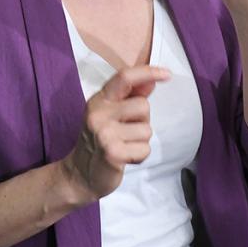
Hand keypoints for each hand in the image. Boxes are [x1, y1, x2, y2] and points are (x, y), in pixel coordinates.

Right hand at [60, 66, 168, 201]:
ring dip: (141, 141)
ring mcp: (104, 133)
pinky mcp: (112, 153)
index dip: (148, 72)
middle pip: (143, 105)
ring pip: (146, 130)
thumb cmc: (100, 140)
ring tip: (124, 145)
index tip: (167, 74)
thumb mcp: (111, 114)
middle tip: (126, 131)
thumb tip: (151, 81)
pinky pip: (145, 149)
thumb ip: (131, 96)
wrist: (80, 174)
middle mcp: (98, 113)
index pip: (124, 77)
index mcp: (99, 99)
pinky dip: (139, 156)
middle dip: (142, 120)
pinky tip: (124, 158)